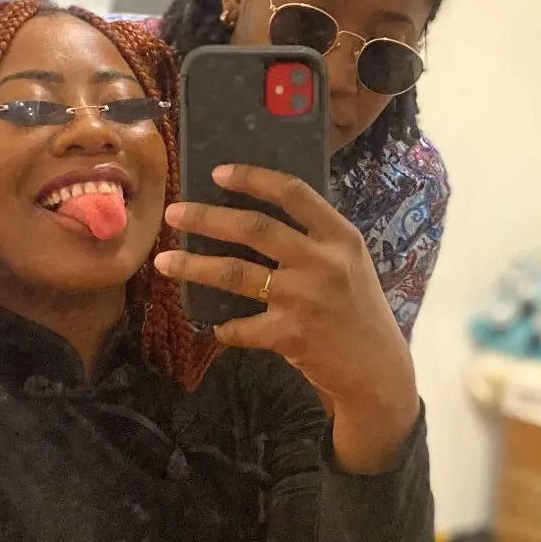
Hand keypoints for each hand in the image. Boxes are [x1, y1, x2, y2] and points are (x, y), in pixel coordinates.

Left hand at [158, 167, 419, 472]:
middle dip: (207, 218)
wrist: (376, 368)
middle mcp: (323, 262)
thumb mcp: (349, 262)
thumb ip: (314, 239)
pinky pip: (242, 327)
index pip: (294, 194)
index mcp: (340, 237)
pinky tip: (217, 327)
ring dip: (194, 266)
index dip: (253, 179)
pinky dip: (225, 328)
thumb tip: (255, 213)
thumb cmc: (358, 309)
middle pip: (255, 228)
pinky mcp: (291, 335)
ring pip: (236, 274)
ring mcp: (306, 299)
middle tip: (174, 213)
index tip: (217, 173)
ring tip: (163, 261)